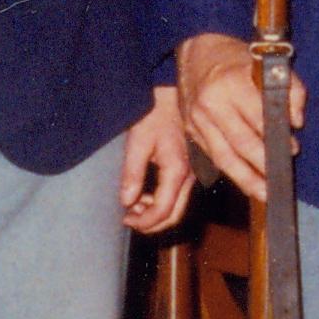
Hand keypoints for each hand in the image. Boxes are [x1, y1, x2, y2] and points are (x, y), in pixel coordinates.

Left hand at [118, 86, 194, 233]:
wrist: (171, 95)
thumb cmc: (155, 114)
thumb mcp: (138, 142)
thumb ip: (133, 174)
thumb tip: (126, 201)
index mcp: (177, 170)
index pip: (163, 210)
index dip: (144, 222)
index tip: (125, 220)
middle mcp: (190, 175)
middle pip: (175, 214)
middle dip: (151, 223)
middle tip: (129, 219)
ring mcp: (193, 173)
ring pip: (178, 207)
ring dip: (156, 213)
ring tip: (134, 205)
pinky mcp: (190, 169)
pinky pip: (179, 195)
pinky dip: (162, 202)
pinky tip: (146, 194)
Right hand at [177, 31, 305, 201]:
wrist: (195, 50)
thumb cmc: (236, 58)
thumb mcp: (266, 62)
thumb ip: (289, 88)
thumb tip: (296, 121)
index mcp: (231, 84)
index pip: (259, 118)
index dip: (277, 138)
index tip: (292, 149)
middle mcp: (211, 104)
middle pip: (241, 143)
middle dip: (263, 164)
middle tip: (281, 178)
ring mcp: (197, 119)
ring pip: (224, 157)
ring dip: (246, 179)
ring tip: (265, 193)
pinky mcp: (190, 130)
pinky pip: (213, 156)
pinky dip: (231, 172)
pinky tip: (246, 181)